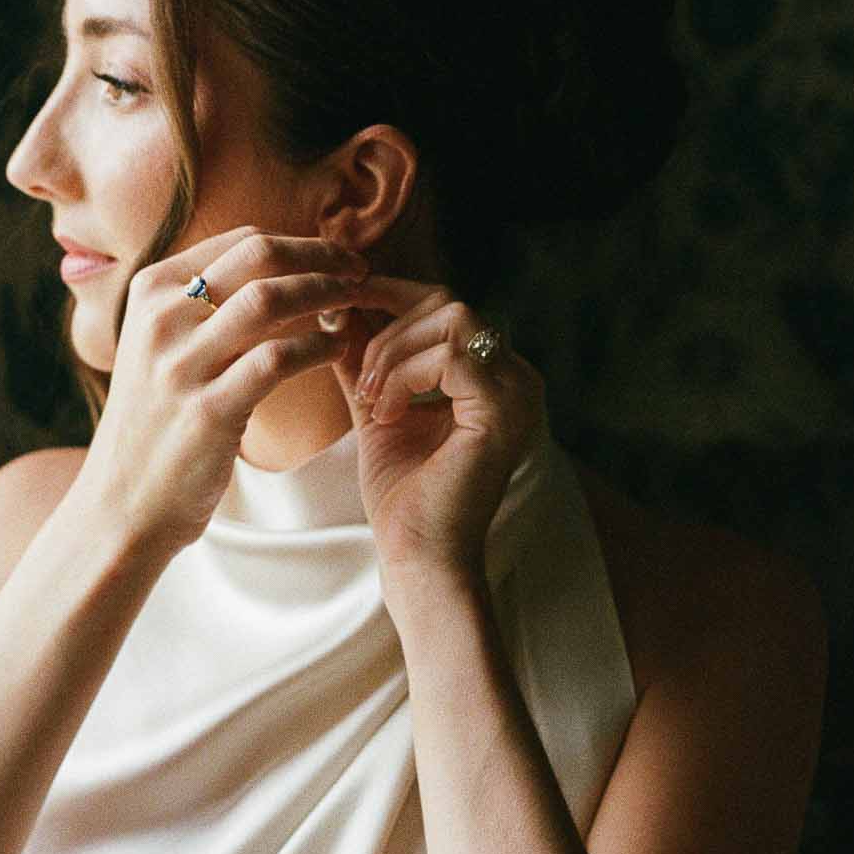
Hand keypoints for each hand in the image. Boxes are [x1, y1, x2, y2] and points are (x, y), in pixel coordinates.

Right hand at [78, 226, 369, 553]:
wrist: (121, 503)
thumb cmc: (155, 422)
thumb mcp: (160, 346)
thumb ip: (202, 304)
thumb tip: (276, 264)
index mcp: (151, 291)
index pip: (241, 241)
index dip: (299, 244)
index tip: (332, 260)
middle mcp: (161, 318)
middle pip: (259, 255)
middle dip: (321, 255)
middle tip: (358, 270)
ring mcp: (181, 364)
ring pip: (270, 299)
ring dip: (325, 294)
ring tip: (353, 304)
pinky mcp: (207, 411)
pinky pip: (278, 359)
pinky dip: (319, 347)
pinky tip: (337, 349)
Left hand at [330, 282, 546, 580]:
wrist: (418, 557)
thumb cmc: (403, 494)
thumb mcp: (377, 409)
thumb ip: (366, 360)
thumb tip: (336, 310)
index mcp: (493, 376)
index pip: (445, 307)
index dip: (391, 296)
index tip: (341, 307)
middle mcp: (516, 378)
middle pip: (447, 303)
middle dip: (387, 329)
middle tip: (358, 376)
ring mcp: (517, 392)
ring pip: (449, 318)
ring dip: (392, 353)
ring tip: (371, 399)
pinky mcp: (503, 411)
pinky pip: (449, 356)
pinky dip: (404, 376)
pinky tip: (385, 414)